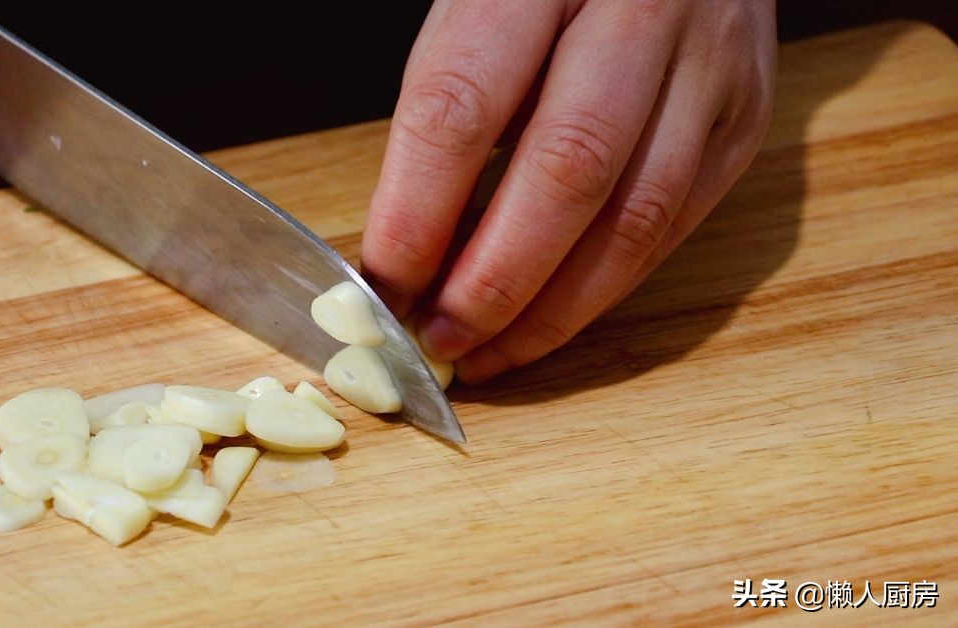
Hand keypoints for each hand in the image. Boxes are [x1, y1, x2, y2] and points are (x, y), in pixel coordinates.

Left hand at [362, 0, 775, 382]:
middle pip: (567, 171)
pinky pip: (673, 227)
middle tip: (437, 342)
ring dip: (552, 310)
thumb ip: (446, 111)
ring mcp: (710, 64)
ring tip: (487, 354)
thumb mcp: (478, 5)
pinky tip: (549, 320)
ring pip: (635, 217)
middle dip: (492, 282)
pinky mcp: (745, 117)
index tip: (381, 290)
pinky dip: (603, 289)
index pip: (463, 108)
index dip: (415, 215)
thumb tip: (408, 252)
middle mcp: (641, 9)